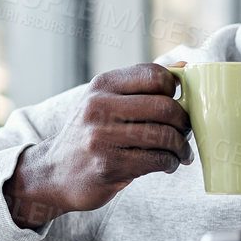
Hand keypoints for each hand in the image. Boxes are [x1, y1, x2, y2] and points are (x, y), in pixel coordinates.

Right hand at [4, 64, 191, 228]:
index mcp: (103, 85)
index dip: (175, 90)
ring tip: (180, 152)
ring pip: (164, 136)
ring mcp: (102, 137)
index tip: (177, 103)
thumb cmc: (90, 134)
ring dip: (181, 146)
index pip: (155, 75)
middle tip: (185, 131)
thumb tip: (185, 68)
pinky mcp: (109, 165)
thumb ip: (141, 86)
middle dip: (184, 122)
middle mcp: (99, 107)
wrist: (55, 172)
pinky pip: (157, 160)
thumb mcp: (105, 101)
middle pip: (165, 107)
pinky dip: (171, 163)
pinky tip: (168, 164)